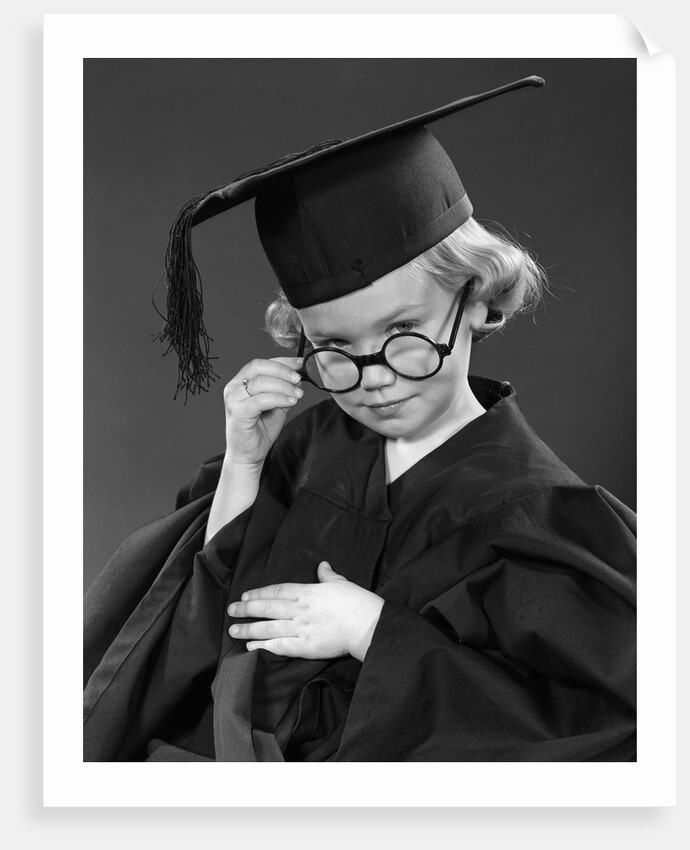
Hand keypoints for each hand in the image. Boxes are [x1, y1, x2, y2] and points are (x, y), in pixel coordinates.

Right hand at [223, 356, 303, 468]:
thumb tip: (298, 377)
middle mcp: (233, 387)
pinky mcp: (237, 413)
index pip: (261, 363)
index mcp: (240, 382)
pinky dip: (278, 398)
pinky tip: (291, 402)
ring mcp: (233, 400)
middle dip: (282, 371)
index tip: (300, 363)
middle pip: (258, 367)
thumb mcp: (277, 405)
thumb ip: (285, 390)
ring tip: (298, 394)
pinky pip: (260, 400)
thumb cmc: (260, 430)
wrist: (249, 454)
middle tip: (299, 378)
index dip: (282, 361)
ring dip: (283, 386)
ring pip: (260, 383)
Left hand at [227, 562, 384, 661]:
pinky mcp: (305, 647)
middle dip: (246, 609)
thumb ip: (328, 575)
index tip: (245, 596)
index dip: (258, 593)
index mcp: (306, 592)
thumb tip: (322, 565)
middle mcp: (298, 610)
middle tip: (231, 611)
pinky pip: (279, 646)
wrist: (366, 625)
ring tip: (233, 630)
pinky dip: (263, 646)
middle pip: (267, 607)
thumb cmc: (356, 601)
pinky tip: (251, 647)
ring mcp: (300, 629)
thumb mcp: (341, 582)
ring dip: (248, 629)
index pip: (276, 591)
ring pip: (268, 627)